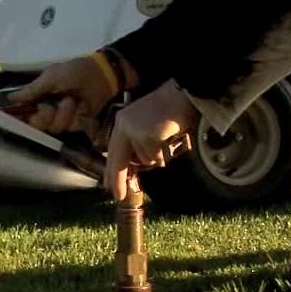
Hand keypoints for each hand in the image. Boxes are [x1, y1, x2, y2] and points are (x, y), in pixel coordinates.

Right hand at [8, 53, 133, 133]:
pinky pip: (69, 127)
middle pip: (36, 124)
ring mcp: (61, 117)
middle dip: (42, 117)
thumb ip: (32, 90)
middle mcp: (47, 109)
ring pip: (53, 127)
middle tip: (48, 108)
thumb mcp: (51, 77)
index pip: (23, 111)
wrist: (102, 75)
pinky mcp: (76, 123)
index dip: (19, 117)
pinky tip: (80, 106)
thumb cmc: (74, 71)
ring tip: (71, 100)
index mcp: (38, 96)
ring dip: (62, 114)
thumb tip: (9, 98)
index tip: (20, 118)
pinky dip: (75, 116)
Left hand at [106, 80, 199, 200]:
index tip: (107, 184)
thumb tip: (135, 168)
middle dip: (118, 180)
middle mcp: (123, 126)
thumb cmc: (170, 110)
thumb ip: (138, 145)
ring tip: (165, 139)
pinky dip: (164, 153)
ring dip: (156, 157)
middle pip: (118, 160)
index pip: (113, 151)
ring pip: (143, 160)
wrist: (182, 94)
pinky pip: (155, 157)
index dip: (111, 169)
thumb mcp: (148, 126)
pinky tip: (169, 137)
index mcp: (122, 122)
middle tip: (117, 197)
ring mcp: (133, 131)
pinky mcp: (146, 136)